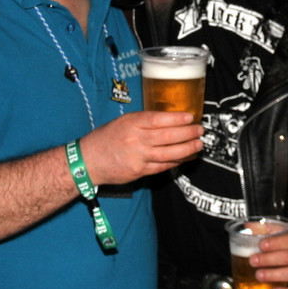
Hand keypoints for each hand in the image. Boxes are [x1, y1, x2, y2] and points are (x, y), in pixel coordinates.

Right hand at [79, 111, 202, 185]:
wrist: (87, 161)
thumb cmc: (106, 138)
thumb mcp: (123, 122)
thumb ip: (143, 121)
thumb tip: (169, 120)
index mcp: (131, 123)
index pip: (157, 119)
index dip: (176, 118)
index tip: (190, 116)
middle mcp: (135, 140)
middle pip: (167, 136)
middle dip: (187, 133)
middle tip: (200, 130)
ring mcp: (138, 157)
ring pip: (168, 153)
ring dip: (187, 149)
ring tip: (198, 144)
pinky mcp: (139, 172)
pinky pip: (162, 166)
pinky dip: (175, 162)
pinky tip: (185, 157)